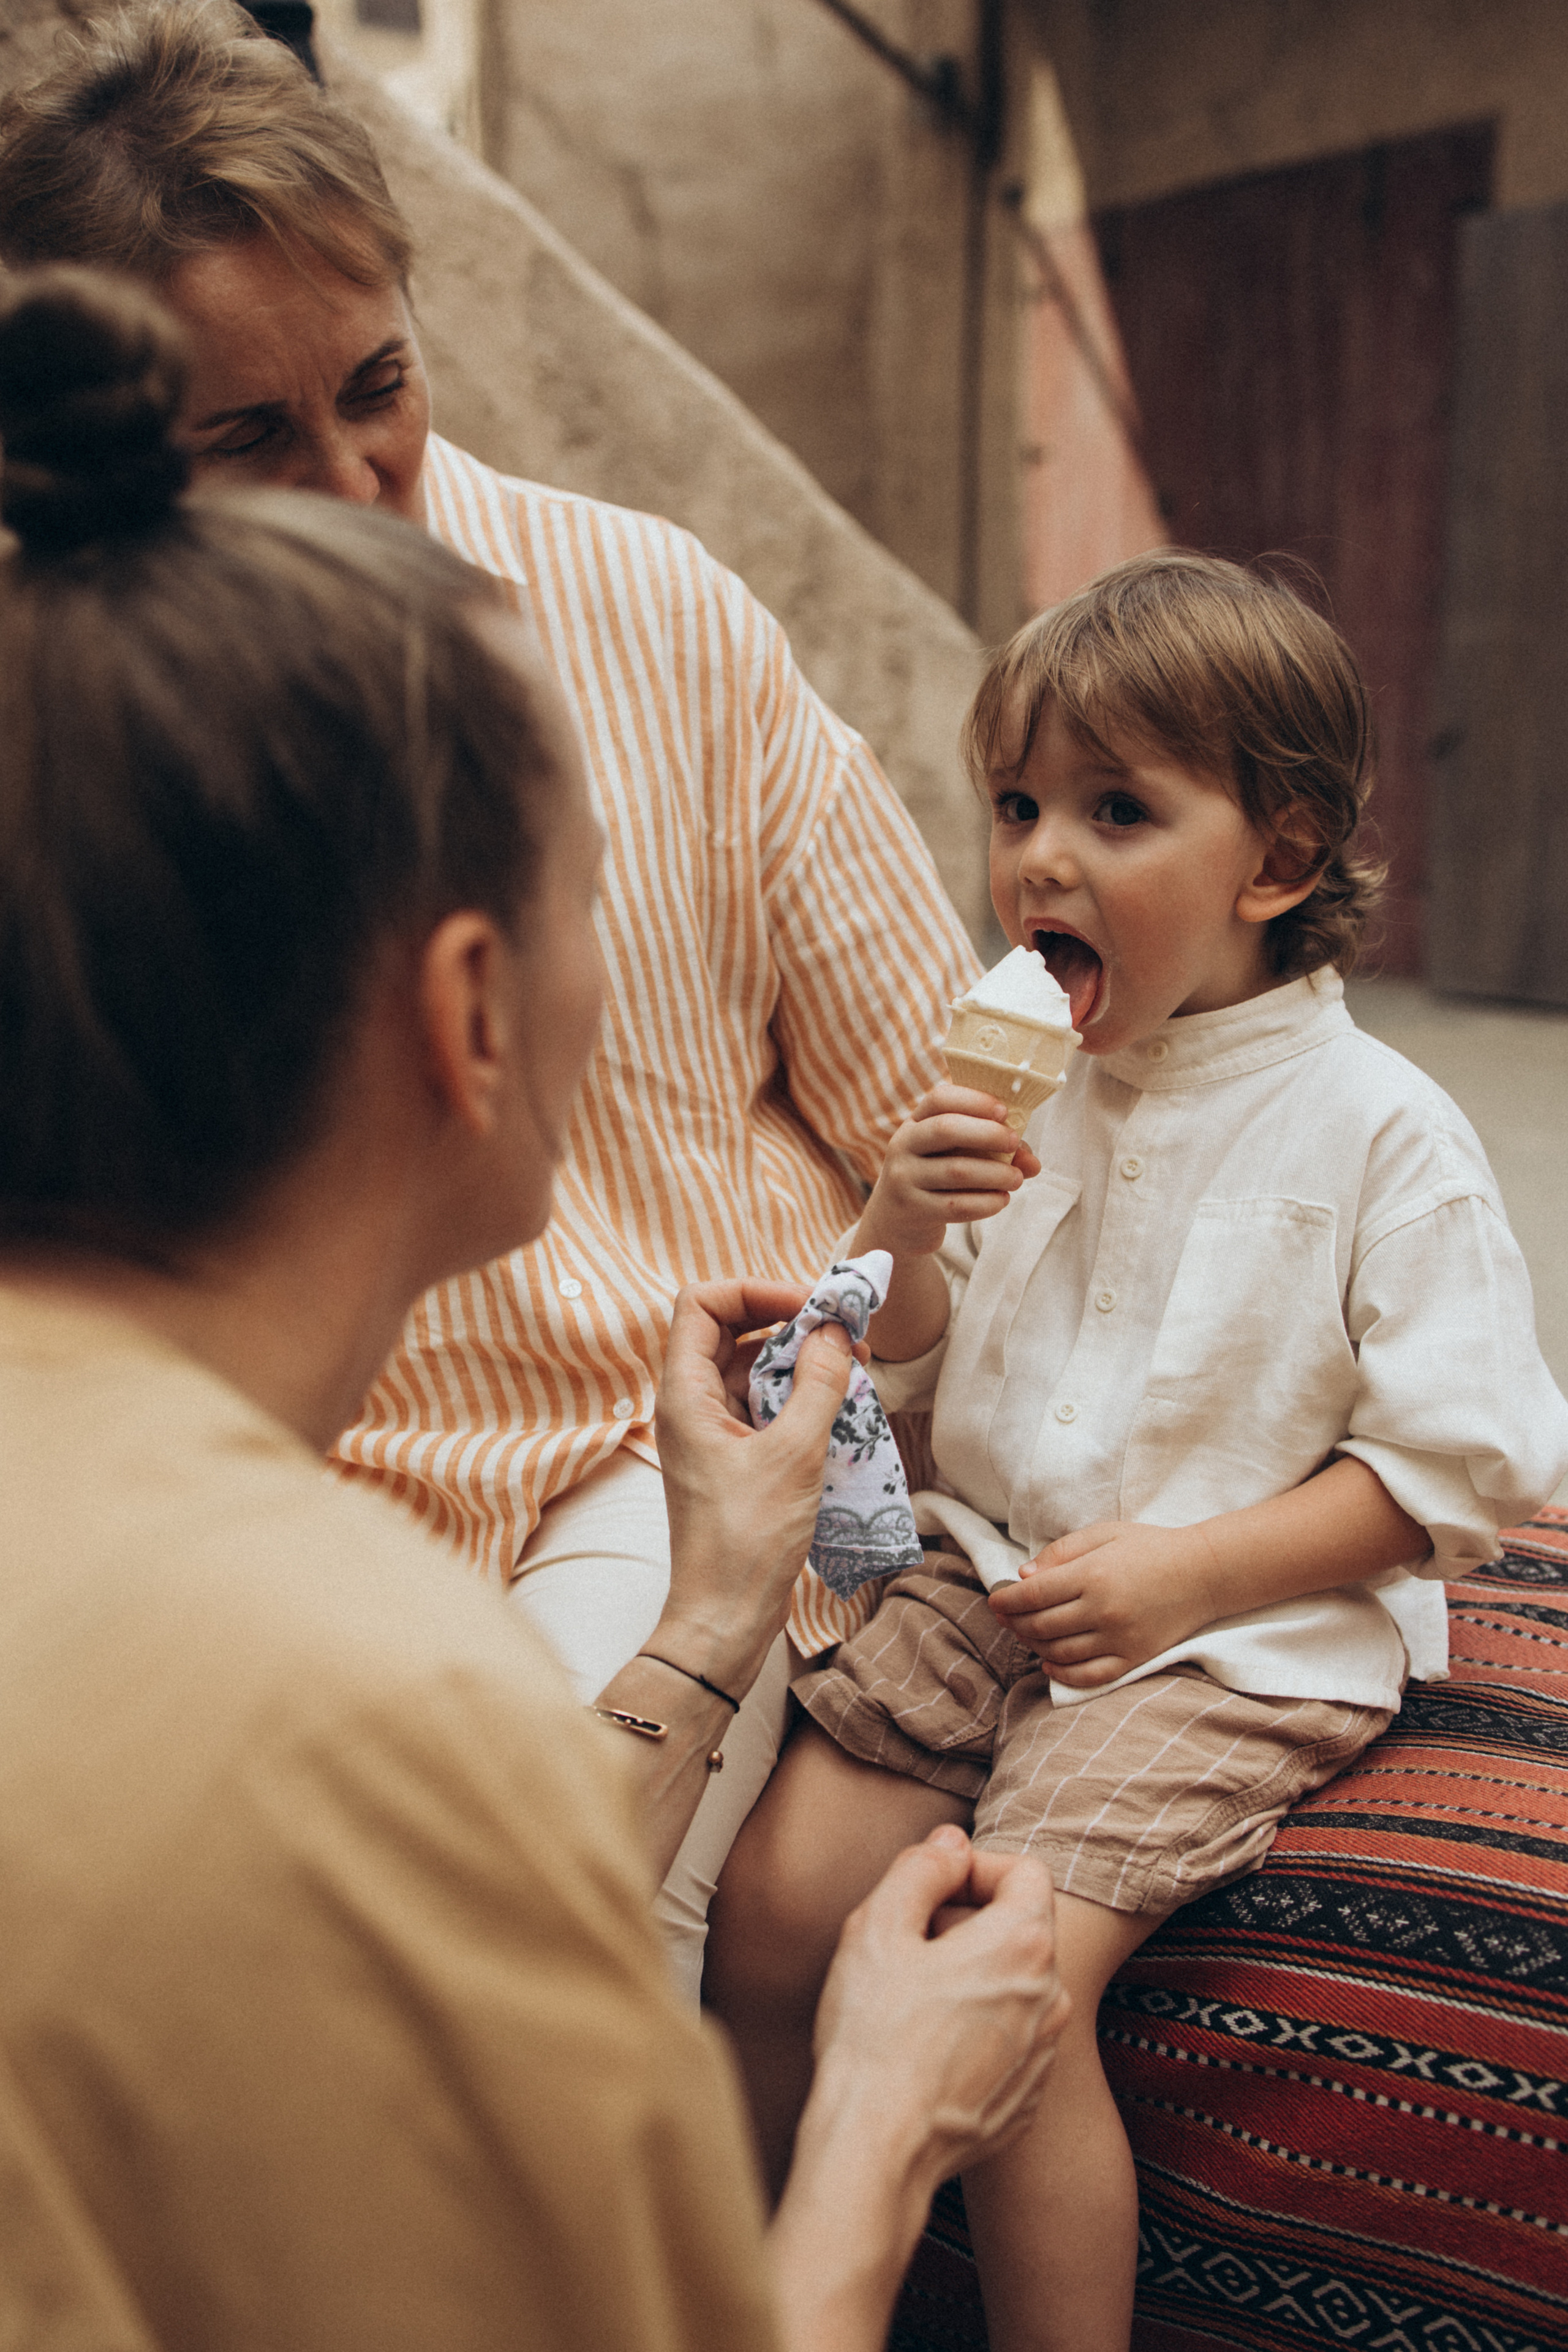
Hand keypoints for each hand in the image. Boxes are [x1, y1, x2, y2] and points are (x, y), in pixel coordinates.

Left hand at [653, 1279, 854, 1692]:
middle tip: (847, 1333)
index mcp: (683, 1395)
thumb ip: (819, 1385)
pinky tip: (841, 1410)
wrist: (724, 1620)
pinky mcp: (733, 1461)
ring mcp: (710, 1434)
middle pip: (731, 1331)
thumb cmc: (746, 1542)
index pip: (703, 1303)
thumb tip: (836, 1330)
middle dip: (789, 1323)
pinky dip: (800, 1399)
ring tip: (854, 1370)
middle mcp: (689, 1406)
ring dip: (801, 1363)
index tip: (811, 1305)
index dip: (756, 1290)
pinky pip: (764, 1408)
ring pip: (753, 1370)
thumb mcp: (794, 1455)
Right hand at [808, 1826, 1066, 2186]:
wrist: (877, 2149)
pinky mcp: (1028, 2098)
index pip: (1026, 1871)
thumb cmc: (873, 2033)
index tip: (932, 1892)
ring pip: (1018, 1986)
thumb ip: (921, 1868)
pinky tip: (928, 2051)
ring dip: (976, 1978)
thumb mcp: (877, 1927)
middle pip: (1023, 1928)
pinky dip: (979, 2031)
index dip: (976, 1868)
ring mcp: (1044, 2054)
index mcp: (1023, 1944)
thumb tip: (953, 1843)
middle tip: (911, 1947)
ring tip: (916, 2002)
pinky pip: (1011, 2039)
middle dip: (971, 1922)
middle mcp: (1052, 1996)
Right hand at [856, 1084, 1040, 1260]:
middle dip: (988, 1134)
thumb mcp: (956, 1156)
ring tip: (1016, 1179)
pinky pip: (956, 1205)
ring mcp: (903, 1178)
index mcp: (916, 1122)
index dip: (975, 1100)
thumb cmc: (935, 1177)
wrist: (895, 1221)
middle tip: (1015, 1142)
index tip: (1004, 1111)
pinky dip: (985, 1203)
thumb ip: (993, 1151)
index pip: (940, 1099)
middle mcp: (904, 1145)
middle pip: (946, 1129)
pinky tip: (1001, 1200)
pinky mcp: (912, 1210)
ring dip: (995, 1173)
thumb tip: (1033, 1163)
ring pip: (956, 1170)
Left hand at [990, 1519, 1215, 1686]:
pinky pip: (1089, 1675)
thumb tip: (1024, 1576)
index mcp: (1092, 1575)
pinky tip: (1049, 1664)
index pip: (1033, 1595)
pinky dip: (1062, 1674)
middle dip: (1015, 1622)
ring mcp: (1119, 1639)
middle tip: (1005, 1616)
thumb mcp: (1103, 1534)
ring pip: (1059, 1652)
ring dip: (1034, 1645)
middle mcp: (1103, 1611)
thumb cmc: (1150, 1547)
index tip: (994, 1599)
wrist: (1204, 1573)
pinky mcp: (1134, 1658)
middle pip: (1041, 1625)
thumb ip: (1061, 1553)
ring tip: (1025, 1634)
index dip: (1006, 1600)